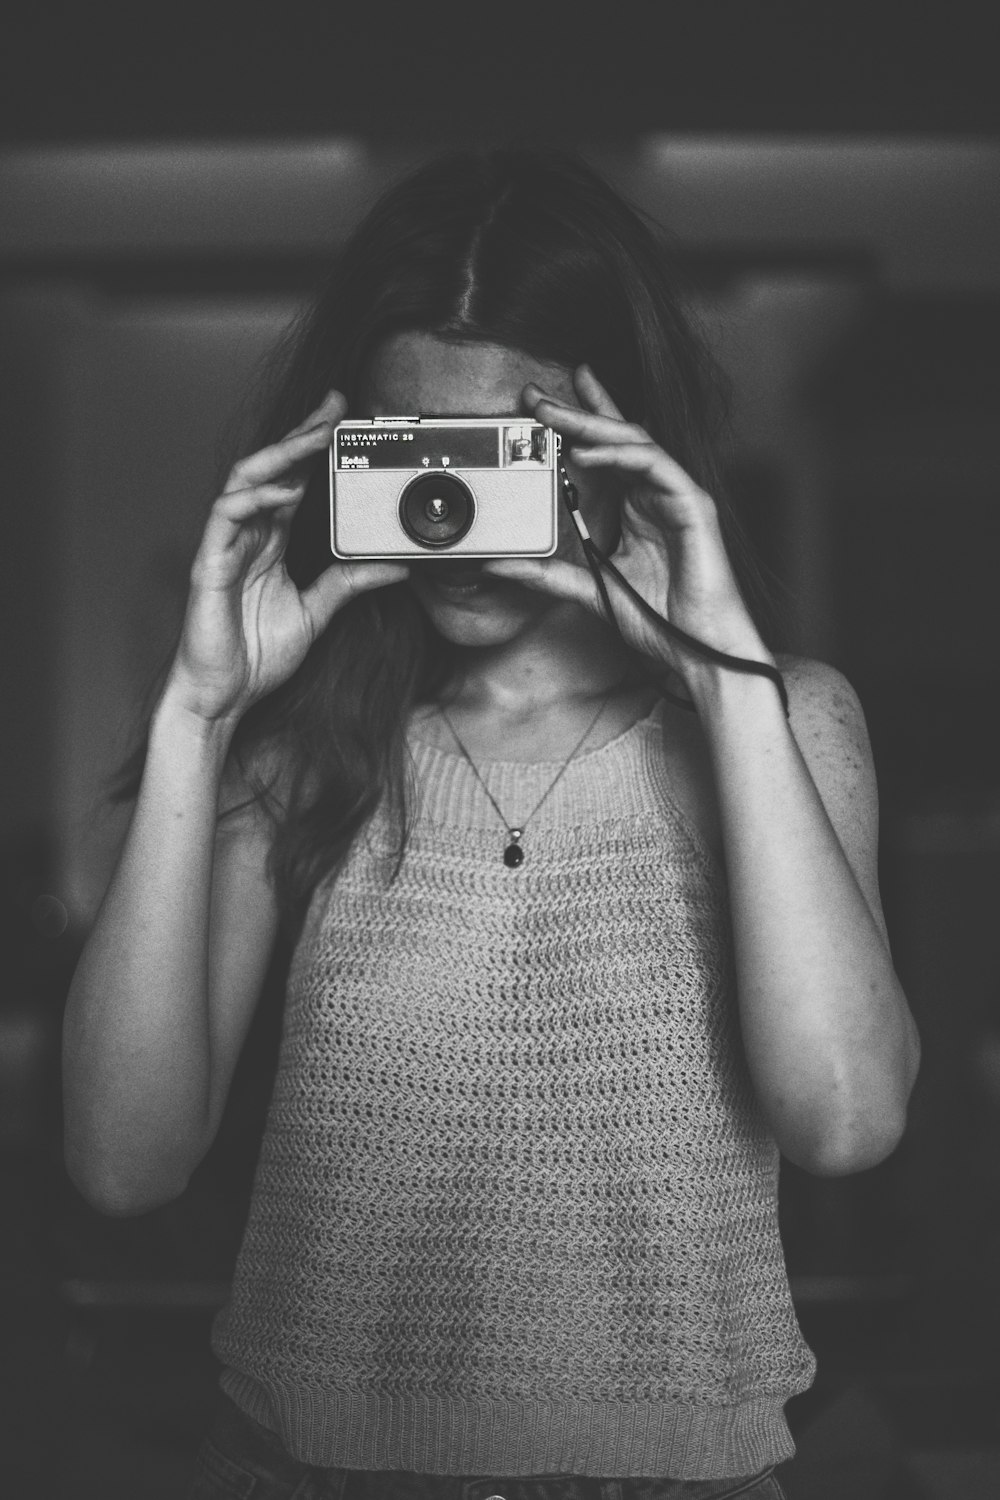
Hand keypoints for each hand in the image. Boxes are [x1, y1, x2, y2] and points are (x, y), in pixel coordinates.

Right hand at [164, 391, 407, 723]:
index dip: (315, 448)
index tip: (345, 421)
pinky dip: (252, 498)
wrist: (224, 696)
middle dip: (300, 435)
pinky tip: (280, 491)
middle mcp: (247, 535)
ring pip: (245, 481)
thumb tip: (394, 566)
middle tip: (333, 408)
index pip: (294, 481)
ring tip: (312, 439)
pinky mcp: (209, 564)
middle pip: (271, 468)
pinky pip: (225, 517)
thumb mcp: (317, 613)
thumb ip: (349, 585)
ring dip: (279, 456)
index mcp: (270, 542)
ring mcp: (226, 546)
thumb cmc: (256, 655)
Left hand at [482, 366, 771, 684]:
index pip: (605, 452)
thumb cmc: (659, 620)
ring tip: (554, 417)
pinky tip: (587, 455)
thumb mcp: (590, 589)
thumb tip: (500, 566)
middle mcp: (655, 493)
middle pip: (617, 437)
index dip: (580, 420)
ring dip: (592, 426)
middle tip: (537, 396)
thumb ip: (548, 575)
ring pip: (634, 442)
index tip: (540, 405)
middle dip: (577, 410)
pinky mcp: (692, 503)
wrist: (697, 647)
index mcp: (635, 506)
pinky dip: (620, 456)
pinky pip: (655, 465)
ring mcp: (675, 495)